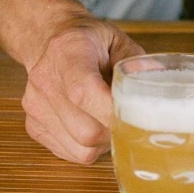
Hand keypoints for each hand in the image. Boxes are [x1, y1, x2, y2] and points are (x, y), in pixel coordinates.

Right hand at [22, 19, 143, 163]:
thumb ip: (136, 62)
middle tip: (127, 118)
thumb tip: (160, 85)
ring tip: (108, 119)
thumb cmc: (88, 41)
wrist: (48, 40)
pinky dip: (88, 147)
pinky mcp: (33, 124)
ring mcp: (35, 105)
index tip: (135, 115)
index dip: (111, 112)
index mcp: (68, 53)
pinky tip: (92, 123)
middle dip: (115, 132)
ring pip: (80, 148)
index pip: (84, 92)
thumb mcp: (116, 39)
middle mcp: (45, 80)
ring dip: (103, 143)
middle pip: (86, 130)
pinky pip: (69, 152)